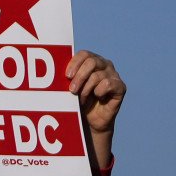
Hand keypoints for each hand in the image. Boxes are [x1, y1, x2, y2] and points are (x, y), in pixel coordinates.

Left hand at [68, 52, 124, 171]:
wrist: (91, 121)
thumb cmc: (79, 100)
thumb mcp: (71, 86)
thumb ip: (68, 76)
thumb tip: (55, 69)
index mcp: (92, 60)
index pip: (84, 54)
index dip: (75, 63)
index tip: (67, 76)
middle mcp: (105, 65)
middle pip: (92, 62)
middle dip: (79, 76)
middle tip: (72, 90)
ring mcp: (114, 75)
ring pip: (97, 75)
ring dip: (86, 89)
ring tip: (81, 99)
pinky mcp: (120, 87)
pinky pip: (108, 84)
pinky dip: (99, 91)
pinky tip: (97, 97)